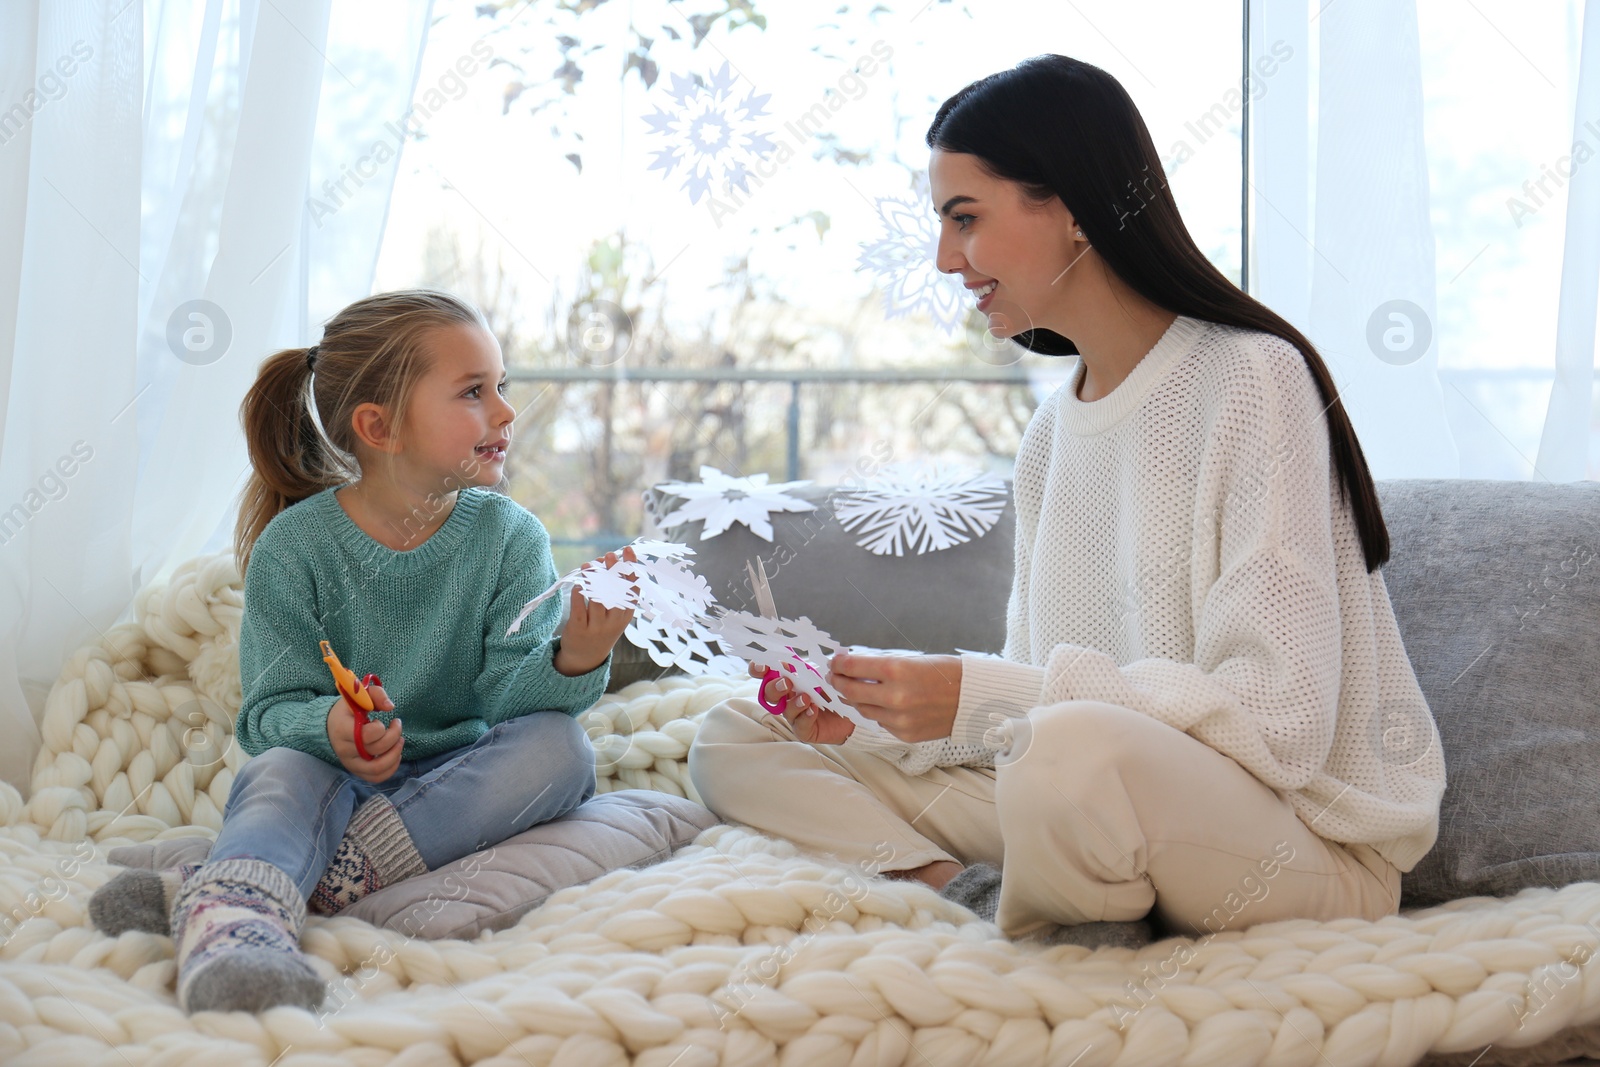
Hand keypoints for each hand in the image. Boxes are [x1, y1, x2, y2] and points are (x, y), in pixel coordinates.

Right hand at [326, 682, 402, 782]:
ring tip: (400, 741)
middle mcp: (344, 749)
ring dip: (395, 755)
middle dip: (394, 736)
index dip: (381, 728)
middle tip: (397, 725)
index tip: (382, 720)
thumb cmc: (349, 709)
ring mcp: (350, 763)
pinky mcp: (356, 771)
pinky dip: (391, 768)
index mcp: (342, 729)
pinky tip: (395, 754)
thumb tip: (390, 707)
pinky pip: (376, 778)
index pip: (367, 735)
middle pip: (376, 749)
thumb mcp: (360, 695)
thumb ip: (376, 694)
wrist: (332, 724)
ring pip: (377, 768)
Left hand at [555, 547, 636, 676]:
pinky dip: (579, 592)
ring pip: (597, 598)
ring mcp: (597, 625)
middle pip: (616, 592)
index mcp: (626, 614)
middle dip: (613, 571)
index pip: (633, 588)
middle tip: (608, 555)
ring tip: (587, 565)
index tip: (628, 551)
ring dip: (592, 578)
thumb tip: (606, 560)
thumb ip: (614, 590)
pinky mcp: (579, 628)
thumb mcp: (615, 614)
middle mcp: (614, 620)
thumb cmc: (601, 628)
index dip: (631, 568)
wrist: (585, 657)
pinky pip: (579, 607)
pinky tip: (578, 583)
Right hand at [748, 661, 855, 744]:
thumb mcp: (822, 674)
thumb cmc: (833, 691)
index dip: (759, 669)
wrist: (851, 712)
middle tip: (786, 683)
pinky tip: (813, 710)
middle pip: (768, 693)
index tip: (762, 667)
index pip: (766, 673)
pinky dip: (805, 716)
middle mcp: (787, 697)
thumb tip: (797, 653)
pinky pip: (800, 724)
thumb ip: (809, 665)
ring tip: (806, 698)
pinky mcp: (804, 729)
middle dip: (774, 687)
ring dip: (793, 702)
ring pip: (783, 710)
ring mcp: (794, 714)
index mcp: (788, 679)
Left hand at [826, 652, 960, 741]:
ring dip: (854, 699)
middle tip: (834, 677)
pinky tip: (878, 703)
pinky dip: (876, 712)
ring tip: (851, 690)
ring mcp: (899, 718)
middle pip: (850, 690)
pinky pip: (880, 722)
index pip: (852, 666)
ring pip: (862, 709)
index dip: (839, 664)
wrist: (973, 698)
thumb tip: (853, 665)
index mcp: (897, 670)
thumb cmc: (944, 673)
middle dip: (838, 682)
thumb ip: (881, 665)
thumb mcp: (911, 660)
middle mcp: (895, 696)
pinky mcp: (904, 734)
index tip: (834, 662)